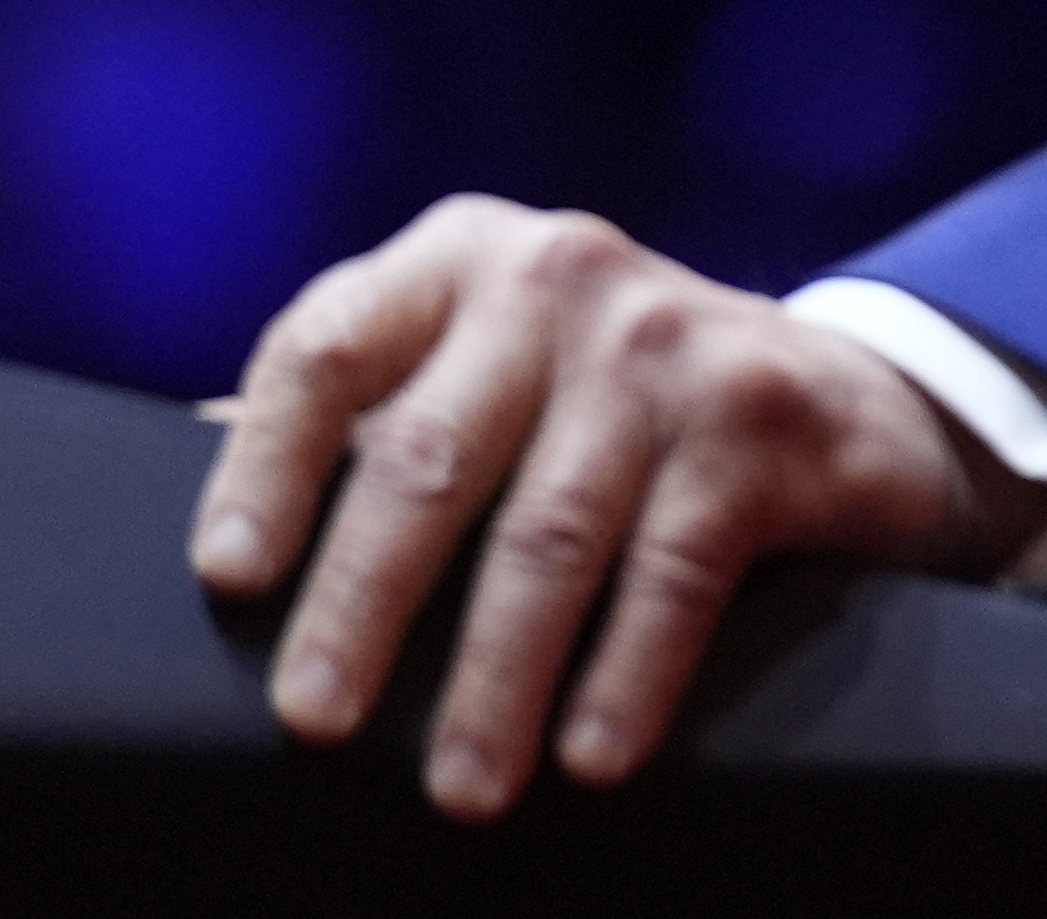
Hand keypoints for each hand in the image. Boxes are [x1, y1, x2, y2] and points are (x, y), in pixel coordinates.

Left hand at [187, 193, 1046, 816]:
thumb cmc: (614, 405)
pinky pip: (675, 568)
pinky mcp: (758, 416)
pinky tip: (591, 754)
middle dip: (362, 601)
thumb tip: (201, 487)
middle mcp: (554, 275)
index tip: (227, 577)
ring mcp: (662, 341)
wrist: (845, 401)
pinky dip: (626, 673)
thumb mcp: (492, 367)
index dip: (268, 465)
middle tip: (311, 719)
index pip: (329, 348)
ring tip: (458, 785)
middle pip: (427, 454)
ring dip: (495, 675)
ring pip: (549, 530)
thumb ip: (377, 411)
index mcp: (458, 260)